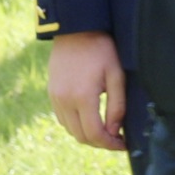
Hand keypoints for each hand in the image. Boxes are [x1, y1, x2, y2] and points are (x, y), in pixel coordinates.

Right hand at [48, 32, 129, 150]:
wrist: (76, 30)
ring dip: (87, 135)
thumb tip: (115, 131)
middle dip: (99, 143)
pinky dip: (75, 125)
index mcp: (82, 97)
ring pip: (70, 130)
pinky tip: (89, 117)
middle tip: (115, 139)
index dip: (110, 144)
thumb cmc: (101, 50)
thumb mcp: (116, 75)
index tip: (123, 144)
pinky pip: (62, 119)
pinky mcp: (51, 93)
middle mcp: (64, 100)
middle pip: (81, 137)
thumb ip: (117, 106)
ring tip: (104, 129)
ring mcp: (55, 97)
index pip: (95, 134)